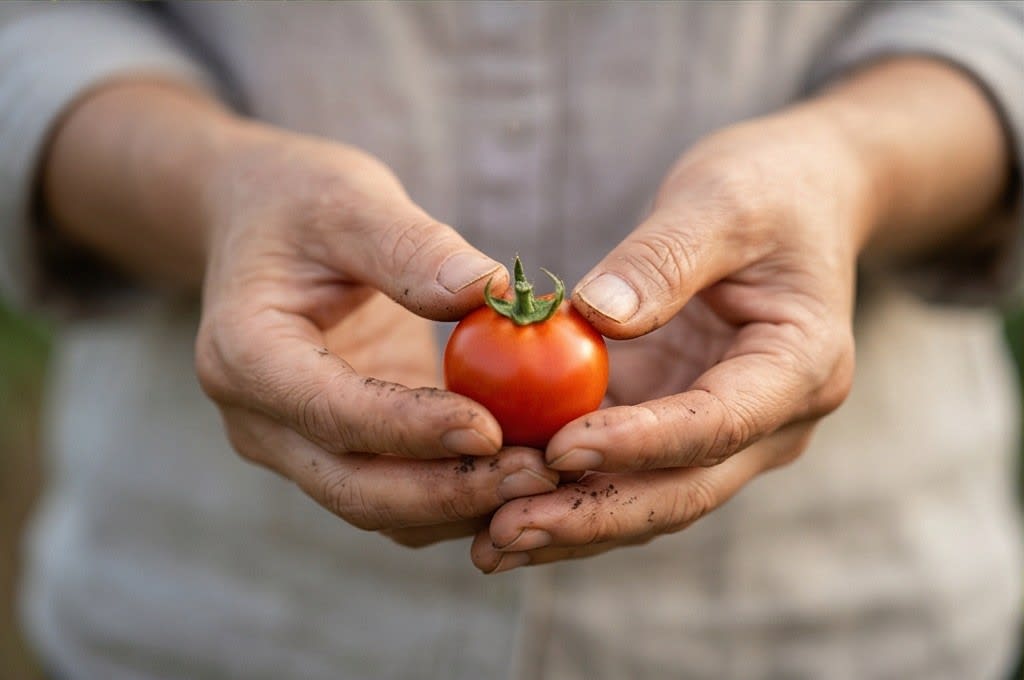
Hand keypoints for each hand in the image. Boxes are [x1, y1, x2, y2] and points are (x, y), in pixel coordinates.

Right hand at [193, 125, 558, 542]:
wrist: (261, 228)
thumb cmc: (301, 203)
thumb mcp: (351, 201)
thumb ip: (414, 247)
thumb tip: (496, 292)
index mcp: (244, 353)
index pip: (330, 411)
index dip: (411, 429)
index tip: (491, 430)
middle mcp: (261, 420)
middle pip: (356, 488)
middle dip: (451, 492)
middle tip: (542, 474)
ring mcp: (298, 446)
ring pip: (382, 510)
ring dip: (464, 506)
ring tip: (548, 478)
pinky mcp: (341, 451)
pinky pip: (401, 496)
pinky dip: (460, 496)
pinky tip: (523, 472)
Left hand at [471, 110, 863, 571]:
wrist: (799, 200)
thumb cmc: (768, 189)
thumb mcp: (720, 201)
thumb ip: (662, 258)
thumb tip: (593, 315)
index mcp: (801, 366)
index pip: (716, 423)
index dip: (639, 444)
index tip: (560, 448)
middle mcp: (771, 419)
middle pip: (681, 489)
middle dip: (592, 517)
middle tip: (505, 534)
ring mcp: (725, 431)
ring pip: (649, 498)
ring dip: (572, 524)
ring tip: (489, 546)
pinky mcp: (678, 423)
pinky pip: (624, 470)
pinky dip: (567, 491)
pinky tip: (499, 506)